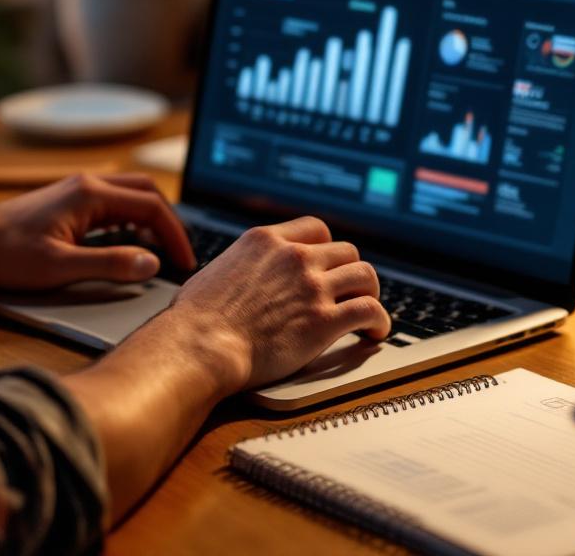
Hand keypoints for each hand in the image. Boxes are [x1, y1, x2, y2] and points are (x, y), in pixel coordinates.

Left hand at [0, 173, 195, 290]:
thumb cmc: (5, 255)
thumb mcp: (60, 267)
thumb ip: (110, 265)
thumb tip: (151, 264)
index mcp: (90, 194)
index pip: (151, 207)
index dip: (174, 235)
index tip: (184, 262)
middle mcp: (86, 185)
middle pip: (145, 193)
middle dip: (168, 223)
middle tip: (179, 254)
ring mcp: (75, 192)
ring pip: (128, 196)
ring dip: (149, 220)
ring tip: (159, 251)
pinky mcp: (65, 204)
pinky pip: (110, 205)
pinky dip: (129, 222)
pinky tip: (126, 245)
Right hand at [160, 216, 390, 390]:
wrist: (199, 345)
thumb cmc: (195, 318)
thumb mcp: (215, 271)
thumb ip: (239, 266)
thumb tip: (237, 276)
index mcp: (265, 241)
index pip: (315, 228)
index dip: (327, 247)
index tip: (328, 262)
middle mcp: (294, 257)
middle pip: (346, 251)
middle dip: (349, 271)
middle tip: (348, 290)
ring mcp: (312, 287)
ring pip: (365, 275)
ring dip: (370, 292)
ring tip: (368, 307)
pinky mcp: (324, 320)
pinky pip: (369, 310)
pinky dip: (379, 320)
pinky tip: (376, 331)